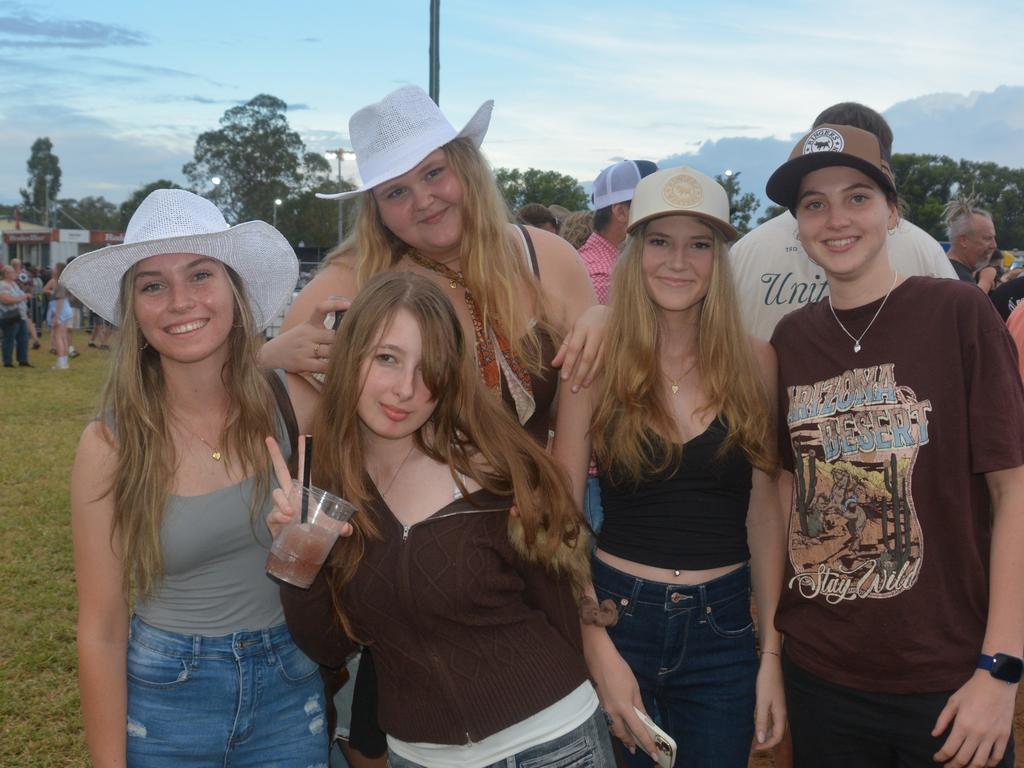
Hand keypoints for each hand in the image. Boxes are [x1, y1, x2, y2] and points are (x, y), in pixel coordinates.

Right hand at [258, 296, 349, 374]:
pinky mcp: (303, 362)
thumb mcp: (306, 329)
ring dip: (340, 355)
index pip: (321, 308)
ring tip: (350, 358)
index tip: (349, 304)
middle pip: (333, 335)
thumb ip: (323, 328)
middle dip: (344, 341)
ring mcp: (305, 348)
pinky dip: (332, 368)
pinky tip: (338, 369)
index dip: (335, 304)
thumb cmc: (295, 342)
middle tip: (356, 345)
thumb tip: (348, 329)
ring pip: (330, 351)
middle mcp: (307, 334)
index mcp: (310, 324)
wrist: (271, 354)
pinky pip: (323, 366)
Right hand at [264, 436, 352, 540]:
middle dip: (274, 454)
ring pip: (277, 494)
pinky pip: (273, 513)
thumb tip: (347, 530)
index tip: (304, 436)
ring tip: (291, 513)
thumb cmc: (312, 530)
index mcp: (304, 491)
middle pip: (280, 471)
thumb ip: (338, 526)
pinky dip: (279, 516)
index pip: (304, 469)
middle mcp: (290, 494)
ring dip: (282, 502)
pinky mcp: (272, 518)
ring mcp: (279, 505)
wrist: (299, 547)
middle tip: (269, 439)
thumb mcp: (328, 527)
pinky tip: (286, 520)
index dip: (304, 453)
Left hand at [551, 305, 606, 392]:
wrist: (609, 311)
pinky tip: (592, 379)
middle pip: (587, 357)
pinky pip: (607, 360)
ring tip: (582, 386)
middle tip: (573, 389)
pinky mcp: (616, 343)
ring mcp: (608, 338)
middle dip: (580, 374)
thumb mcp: (573, 331)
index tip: (564, 378)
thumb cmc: (586, 323)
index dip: (568, 364)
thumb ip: (564, 347)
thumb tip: (554, 365)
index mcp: (582, 327)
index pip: (574, 348)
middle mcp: (596, 332)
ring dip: (590, 375)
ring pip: (599, 360)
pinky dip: (599, 371)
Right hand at [587, 638, 659, 760]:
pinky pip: (609, 721)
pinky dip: (615, 727)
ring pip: (613, 729)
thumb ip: (640, 706)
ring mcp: (604, 709)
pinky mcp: (600, 705)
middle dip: (630, 743)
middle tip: (636, 750)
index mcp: (624, 707)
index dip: (647, 742)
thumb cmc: (620, 671)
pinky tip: (619, 726)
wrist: (601, 660)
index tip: (654, 753)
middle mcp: (612, 712)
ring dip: (622, 736)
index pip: (638, 730)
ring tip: (628, 742)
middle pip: (622, 733)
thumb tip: (645, 719)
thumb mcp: (634, 688)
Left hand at [752, 654, 785, 750]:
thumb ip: (761, 721)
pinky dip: (768, 724)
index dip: (767, 745)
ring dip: (768, 733)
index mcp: (781, 714)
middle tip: (755, 745)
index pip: (777, 737)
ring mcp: (781, 706)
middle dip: (768, 741)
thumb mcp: (762, 702)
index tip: (755, 748)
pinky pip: (774, 718)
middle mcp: (783, 712)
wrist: (771, 664)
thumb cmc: (766, 681)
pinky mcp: (777, 701)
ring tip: (756, 737)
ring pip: (776, 726)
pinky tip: (760, 721)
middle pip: (778, 733)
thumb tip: (761, 739)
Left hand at [931, 670, 1015, 766]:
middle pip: (963, 759)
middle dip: (953, 766)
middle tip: (947, 767)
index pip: (949, 749)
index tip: (936, 758)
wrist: (996, 682)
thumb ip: (942, 720)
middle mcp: (977, 734)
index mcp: (962, 725)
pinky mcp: (1004, 736)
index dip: (941, 757)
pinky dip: (990, 764)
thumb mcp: (953, 702)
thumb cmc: (972, 690)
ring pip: (981, 762)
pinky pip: (997, 756)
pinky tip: (983, 764)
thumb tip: (934, 734)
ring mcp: (992, 736)